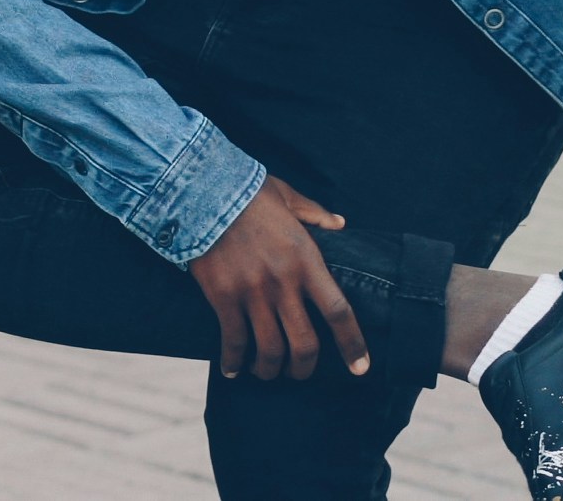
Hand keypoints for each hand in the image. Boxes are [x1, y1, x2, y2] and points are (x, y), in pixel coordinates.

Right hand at [188, 178, 366, 381]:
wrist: (202, 189)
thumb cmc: (248, 192)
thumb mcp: (288, 197)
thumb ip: (316, 214)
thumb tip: (340, 223)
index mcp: (306, 260)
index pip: (339, 311)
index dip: (352, 344)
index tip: (360, 368)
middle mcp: (283, 282)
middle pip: (305, 343)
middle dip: (304, 368)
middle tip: (299, 372)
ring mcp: (252, 292)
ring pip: (270, 349)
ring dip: (270, 369)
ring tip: (266, 371)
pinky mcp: (222, 296)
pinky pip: (233, 340)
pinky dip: (234, 361)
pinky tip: (233, 368)